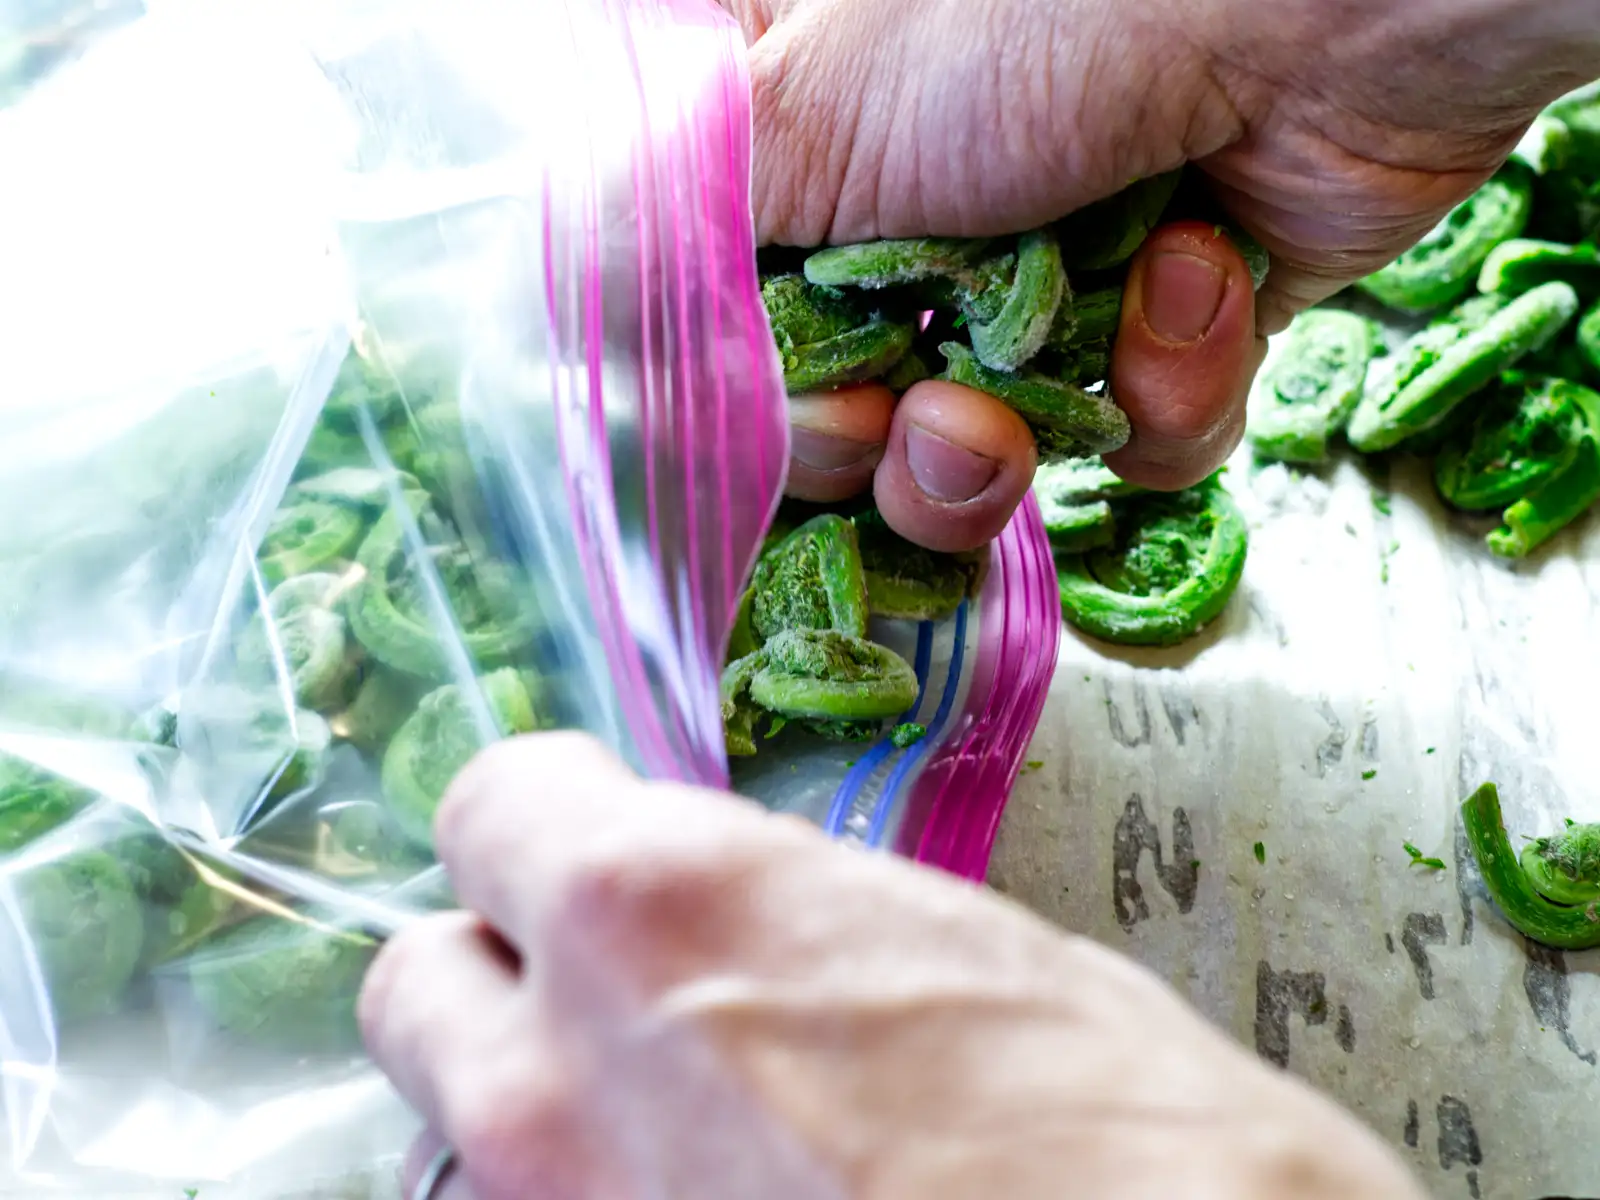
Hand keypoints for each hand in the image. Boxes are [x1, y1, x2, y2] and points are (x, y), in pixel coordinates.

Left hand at [360, 732, 1426, 1199]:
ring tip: (687, 1134)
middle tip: (615, 1000)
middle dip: (503, 977)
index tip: (591, 844)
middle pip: (418, 988)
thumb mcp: (958, 955)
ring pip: (464, 1140)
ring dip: (546, 1116)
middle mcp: (559, 1078)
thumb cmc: (1130, 1140)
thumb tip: (735, 931)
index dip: (549, 822)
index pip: (491, 810)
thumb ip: (785, 924)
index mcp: (660, 907)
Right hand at [732, 0, 1599, 551]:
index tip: (756, 414)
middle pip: (841, 403)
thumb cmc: (1040, 12)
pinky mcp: (1174, 316)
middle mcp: (912, 200)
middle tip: (896, 419)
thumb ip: (666, 236)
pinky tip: (1189, 286)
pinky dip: (1163, 393)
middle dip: (870, 448)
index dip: (733, 392)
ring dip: (1003, 449)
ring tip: (1024, 411)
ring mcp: (1044, 261)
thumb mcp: (797, 110)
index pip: (720, 304)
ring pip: (984, 446)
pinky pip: (1132, 433)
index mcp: (801, 128)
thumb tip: (590, 336)